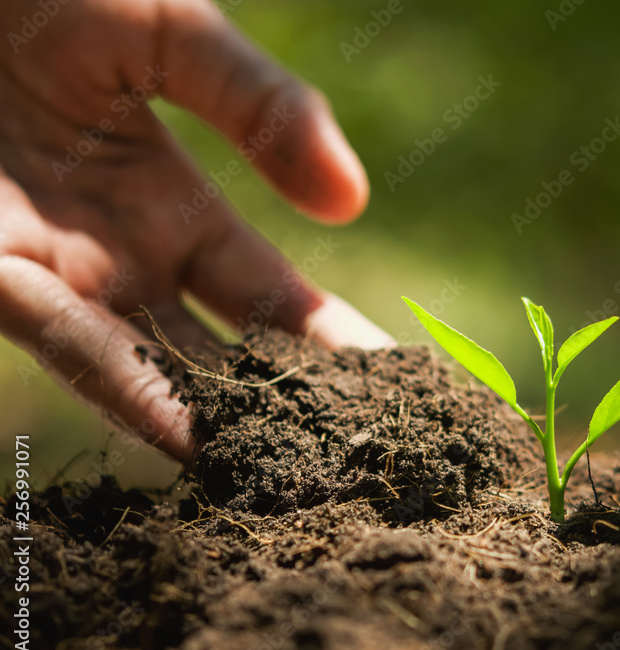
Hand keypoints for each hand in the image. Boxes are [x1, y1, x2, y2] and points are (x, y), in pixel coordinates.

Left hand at [0, 0, 392, 462]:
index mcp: (172, 210)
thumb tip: (352, 202)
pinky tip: (192, 435)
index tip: (402, 383)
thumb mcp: (178, 34)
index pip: (273, 301)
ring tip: (293, 475)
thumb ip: (265, 107)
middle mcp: (122, 264)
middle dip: (292, 406)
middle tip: (370, 454)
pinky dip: (132, 389)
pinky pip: (71, 342)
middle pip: (224, 356)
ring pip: (152, 373)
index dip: (336, 343)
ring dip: (219, 425)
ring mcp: (57, 278)